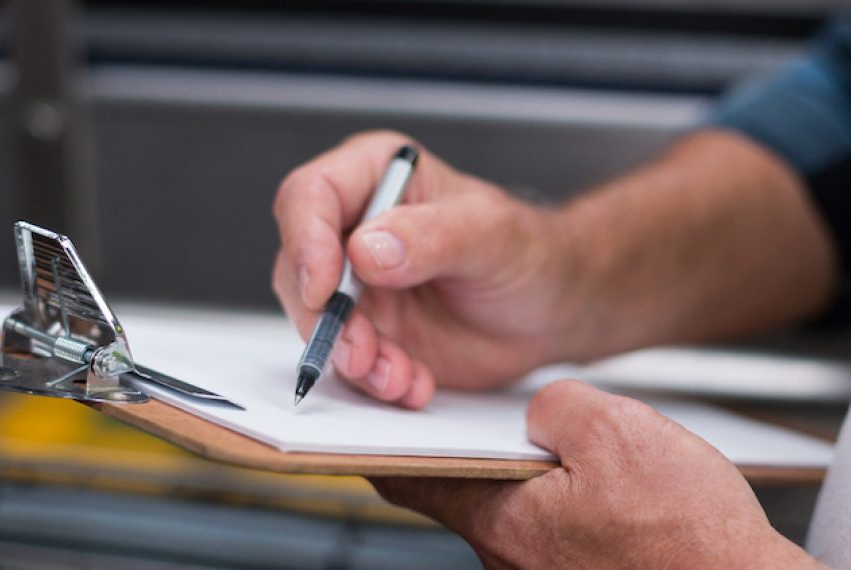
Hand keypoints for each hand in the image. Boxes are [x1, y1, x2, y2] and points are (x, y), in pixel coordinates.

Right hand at [272, 131, 583, 407]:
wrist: (551, 310)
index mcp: (375, 176)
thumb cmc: (528, 252)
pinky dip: (375, 380)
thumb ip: (432, 237)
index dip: (305, 242)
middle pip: (298, 268)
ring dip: (352, 358)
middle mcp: (354, 228)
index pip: (310, 195)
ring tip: (399, 376)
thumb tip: (366, 250)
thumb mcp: (491, 234)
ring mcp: (357, 285)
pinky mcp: (369, 332)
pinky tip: (413, 384)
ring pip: (318, 323)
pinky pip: (349, 361)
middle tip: (363, 351)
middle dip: (327, 319)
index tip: (325, 289)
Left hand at [370, 380, 819, 568]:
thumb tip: (542, 410)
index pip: (411, 476)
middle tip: (534, 424)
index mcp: (504, 519)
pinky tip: (625, 499)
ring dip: (548, 482)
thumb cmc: (690, 538)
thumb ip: (557, 407)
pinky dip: (579, 511)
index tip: (376, 415)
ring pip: (524, 515)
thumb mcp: (619, 431)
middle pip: (474, 493)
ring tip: (606, 465)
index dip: (391, 440)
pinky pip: (561, 539)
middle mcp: (511, 561)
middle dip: (497, 452)